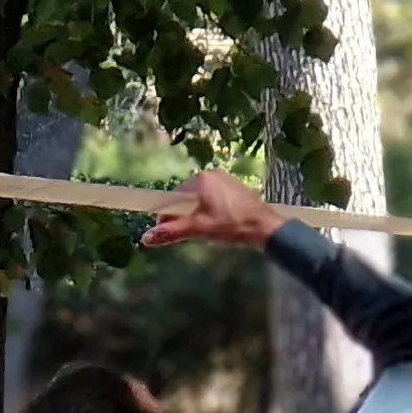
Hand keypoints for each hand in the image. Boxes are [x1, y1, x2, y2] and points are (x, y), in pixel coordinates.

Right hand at [143, 169, 285, 251]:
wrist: (265, 227)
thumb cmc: (230, 225)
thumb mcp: (198, 229)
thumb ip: (172, 232)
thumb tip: (146, 238)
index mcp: (201, 179)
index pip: (174, 197)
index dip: (168, 215)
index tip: (167, 231)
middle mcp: (213, 174)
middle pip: (188, 197)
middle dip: (184, 215)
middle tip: (188, 234)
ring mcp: (226, 180)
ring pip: (202, 199)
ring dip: (198, 214)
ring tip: (204, 232)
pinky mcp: (236, 189)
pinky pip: (215, 199)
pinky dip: (211, 211)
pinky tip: (218, 225)